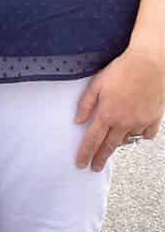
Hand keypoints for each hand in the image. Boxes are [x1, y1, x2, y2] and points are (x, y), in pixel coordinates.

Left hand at [74, 44, 164, 169]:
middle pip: (109, 147)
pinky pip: (146, 135)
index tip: (81, 164)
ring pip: (128, 140)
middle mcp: (124, 123)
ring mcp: (140, 122)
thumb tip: (78, 121)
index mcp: (107, 114)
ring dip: (119, 144)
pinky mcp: (154, 119)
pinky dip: (140, 136)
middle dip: (101, 159)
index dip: (85, 154)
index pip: (92, 140)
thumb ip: (86, 104)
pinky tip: (136, 133)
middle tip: (95, 168)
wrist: (150, 64)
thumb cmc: (122, 70)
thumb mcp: (96, 83)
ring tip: (113, 144)